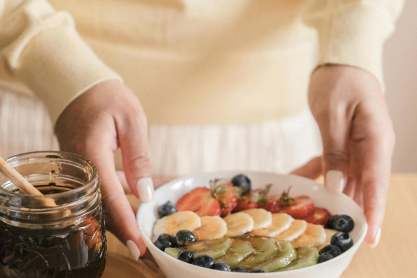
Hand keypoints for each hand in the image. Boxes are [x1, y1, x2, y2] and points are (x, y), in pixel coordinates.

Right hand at [55, 80, 153, 258]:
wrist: (79, 86)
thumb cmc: (107, 97)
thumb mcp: (132, 121)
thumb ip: (139, 157)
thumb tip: (145, 192)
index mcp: (91, 154)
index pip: (109, 196)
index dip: (125, 222)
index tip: (139, 244)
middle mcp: (81, 167)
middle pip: (103, 206)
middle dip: (124, 229)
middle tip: (143, 250)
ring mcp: (80, 168)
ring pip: (103, 199)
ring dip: (125, 213)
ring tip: (145, 228)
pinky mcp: (86, 166)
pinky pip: (104, 185)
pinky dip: (123, 192)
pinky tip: (145, 191)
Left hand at [296, 65, 394, 246]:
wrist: (342, 61)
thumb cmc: (340, 81)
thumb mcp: (333, 114)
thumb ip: (336, 151)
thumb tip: (336, 185)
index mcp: (376, 140)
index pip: (376, 183)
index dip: (373, 213)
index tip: (369, 238)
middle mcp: (373, 148)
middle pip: (363, 188)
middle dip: (350, 214)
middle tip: (332, 237)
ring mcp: (360, 148)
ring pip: (346, 181)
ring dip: (329, 196)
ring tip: (309, 215)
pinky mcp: (346, 145)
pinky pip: (333, 166)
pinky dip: (316, 174)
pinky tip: (297, 181)